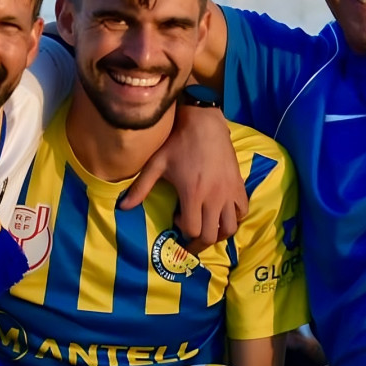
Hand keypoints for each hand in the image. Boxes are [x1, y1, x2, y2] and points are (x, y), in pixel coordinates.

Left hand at [122, 106, 247, 251]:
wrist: (204, 122)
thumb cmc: (178, 142)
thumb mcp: (156, 164)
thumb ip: (140, 188)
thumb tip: (122, 207)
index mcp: (193, 193)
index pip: (193, 229)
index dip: (184, 231)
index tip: (177, 220)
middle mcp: (214, 196)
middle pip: (212, 235)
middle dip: (200, 242)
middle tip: (192, 238)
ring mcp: (229, 191)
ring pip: (230, 227)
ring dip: (219, 233)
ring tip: (209, 227)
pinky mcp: (238, 184)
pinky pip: (243, 210)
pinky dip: (234, 218)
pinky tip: (222, 212)